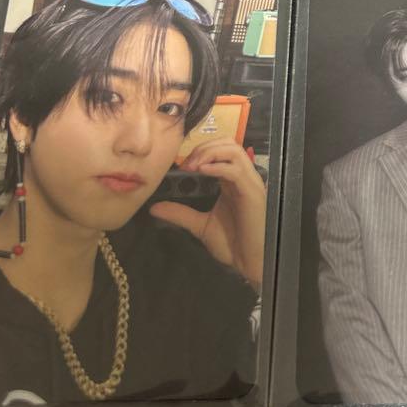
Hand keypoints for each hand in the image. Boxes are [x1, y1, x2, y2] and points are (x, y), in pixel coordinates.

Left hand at [149, 137, 266, 289]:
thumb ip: (180, 214)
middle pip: (228, 143)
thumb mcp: (200, 225)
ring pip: (234, 150)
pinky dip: (218, 166)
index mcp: (231, 181)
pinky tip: (203, 172)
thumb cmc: (232, 244)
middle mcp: (242, 177)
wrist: (250, 263)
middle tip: (186, 164)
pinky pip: (236, 170)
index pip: (220, 150)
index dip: (200, 150)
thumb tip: (153, 207)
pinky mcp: (252, 192)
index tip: (181, 165)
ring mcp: (249, 183)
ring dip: (210, 152)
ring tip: (193, 166)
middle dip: (204, 147)